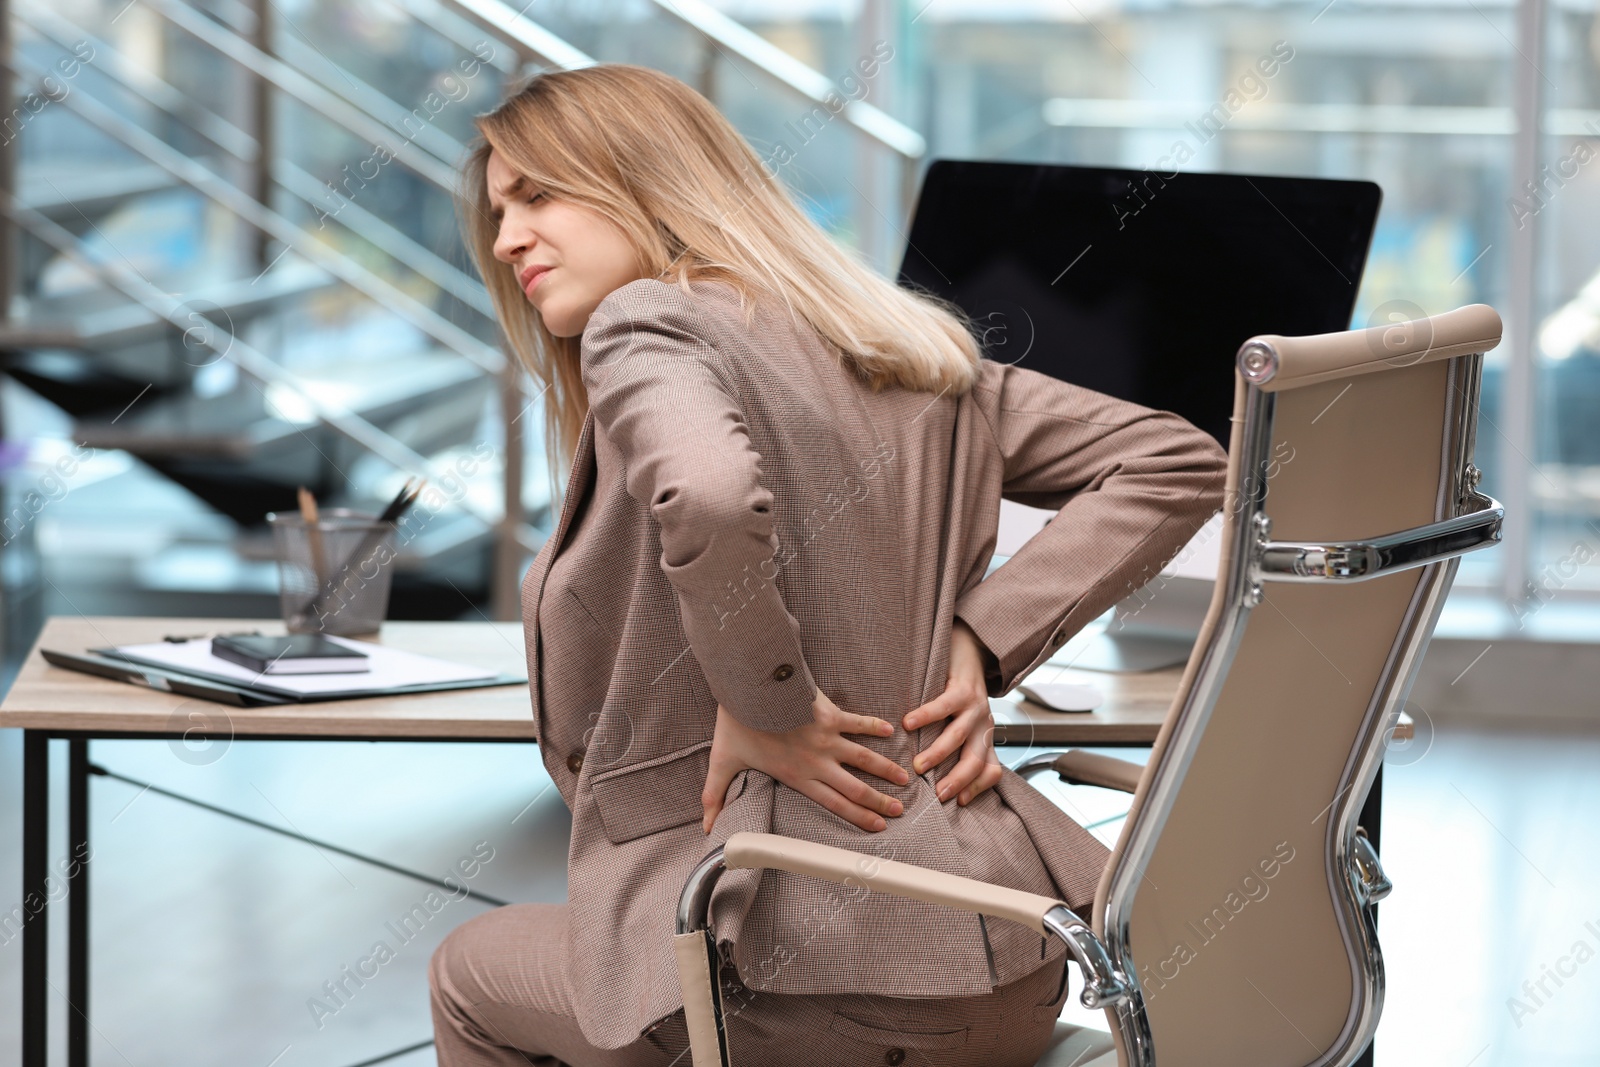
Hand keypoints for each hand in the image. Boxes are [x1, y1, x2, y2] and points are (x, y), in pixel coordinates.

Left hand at [702, 689, 909, 833]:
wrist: (749, 688)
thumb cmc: (736, 724)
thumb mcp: (722, 764)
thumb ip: (714, 796)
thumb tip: (704, 827)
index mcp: (797, 776)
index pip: (834, 803)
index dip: (857, 817)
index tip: (877, 826)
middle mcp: (817, 762)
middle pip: (855, 787)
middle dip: (879, 801)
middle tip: (898, 810)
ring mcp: (827, 738)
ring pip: (863, 758)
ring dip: (885, 769)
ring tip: (904, 778)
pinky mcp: (830, 715)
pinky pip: (857, 722)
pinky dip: (873, 726)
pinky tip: (890, 730)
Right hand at [902, 618, 1003, 805]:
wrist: (971, 648)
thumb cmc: (958, 690)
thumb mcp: (962, 722)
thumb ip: (954, 745)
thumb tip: (929, 775)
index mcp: (984, 737)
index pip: (992, 770)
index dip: (978, 788)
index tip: (959, 803)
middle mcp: (984, 725)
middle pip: (976, 760)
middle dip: (958, 781)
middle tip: (937, 796)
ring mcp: (976, 706)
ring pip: (959, 737)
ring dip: (939, 754)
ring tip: (918, 766)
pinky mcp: (963, 687)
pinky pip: (944, 706)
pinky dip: (925, 716)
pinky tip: (907, 723)